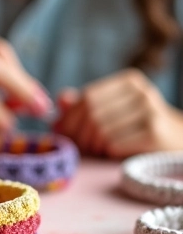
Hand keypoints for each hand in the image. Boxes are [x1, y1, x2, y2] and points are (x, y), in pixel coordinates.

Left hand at [53, 69, 182, 157]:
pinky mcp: (155, 133)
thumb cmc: (136, 126)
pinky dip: (105, 151)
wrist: (177, 142)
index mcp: (129, 80)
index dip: (70, 116)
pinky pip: (113, 144)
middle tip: (76, 145)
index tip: (62, 131)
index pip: (87, 96)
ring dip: (91, 144)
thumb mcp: (112, 110)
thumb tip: (61, 99)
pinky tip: (110, 153)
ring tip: (94, 150)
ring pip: (101, 129)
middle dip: (78, 132)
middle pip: (92, 113)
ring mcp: (151, 111)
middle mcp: (142, 92)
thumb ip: (84, 104)